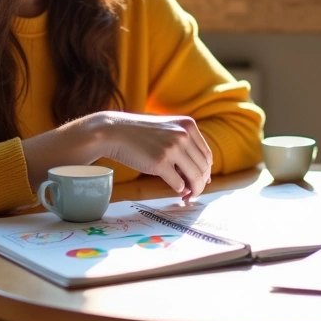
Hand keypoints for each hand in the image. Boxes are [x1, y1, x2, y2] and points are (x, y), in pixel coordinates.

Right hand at [78, 111, 212, 197]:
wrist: (114, 131)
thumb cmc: (139, 132)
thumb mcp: (167, 129)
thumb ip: (184, 144)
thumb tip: (201, 174)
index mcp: (188, 125)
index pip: (206, 154)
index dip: (206, 170)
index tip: (202, 180)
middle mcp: (183, 135)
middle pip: (203, 167)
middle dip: (201, 183)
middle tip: (194, 192)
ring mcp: (172, 149)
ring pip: (195, 177)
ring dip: (194, 190)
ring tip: (188, 195)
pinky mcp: (160, 163)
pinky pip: (179, 183)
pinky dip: (180, 190)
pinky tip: (178, 191)